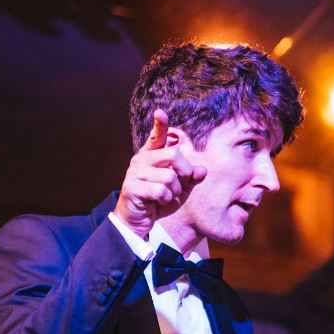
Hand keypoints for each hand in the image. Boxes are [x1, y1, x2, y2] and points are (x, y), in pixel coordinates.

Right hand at [113, 110, 206, 237]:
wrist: (138, 221)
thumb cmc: (159, 201)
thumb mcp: (180, 190)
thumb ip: (191, 178)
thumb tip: (202, 170)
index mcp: (152, 156)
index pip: (157, 137)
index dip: (160, 125)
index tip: (160, 112)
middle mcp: (141, 160)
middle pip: (174, 154)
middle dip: (184, 171)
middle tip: (179, 184)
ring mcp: (135, 173)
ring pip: (169, 176)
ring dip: (174, 190)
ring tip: (166, 196)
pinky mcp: (131, 187)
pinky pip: (160, 190)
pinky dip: (165, 199)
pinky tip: (157, 202)